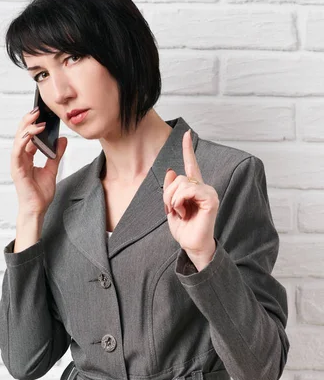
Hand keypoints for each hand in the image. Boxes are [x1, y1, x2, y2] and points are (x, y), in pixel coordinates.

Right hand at [10, 107, 67, 216]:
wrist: (37, 209)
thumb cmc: (41, 193)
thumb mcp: (52, 169)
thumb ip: (56, 154)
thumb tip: (62, 139)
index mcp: (27, 157)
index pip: (28, 136)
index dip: (34, 124)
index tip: (43, 114)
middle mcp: (20, 158)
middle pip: (21, 134)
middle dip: (28, 121)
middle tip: (38, 110)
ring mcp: (17, 163)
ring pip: (18, 140)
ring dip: (27, 128)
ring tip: (37, 119)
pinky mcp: (16, 169)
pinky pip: (17, 152)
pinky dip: (23, 142)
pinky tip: (30, 134)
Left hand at [163, 129, 218, 269]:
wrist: (192, 246)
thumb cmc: (184, 230)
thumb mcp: (171, 208)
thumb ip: (170, 190)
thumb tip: (171, 170)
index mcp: (194, 189)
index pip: (191, 165)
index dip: (188, 149)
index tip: (186, 133)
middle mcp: (204, 187)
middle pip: (178, 178)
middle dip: (168, 194)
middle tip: (172, 210)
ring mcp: (209, 192)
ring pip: (182, 183)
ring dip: (173, 200)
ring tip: (180, 213)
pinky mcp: (211, 200)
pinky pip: (189, 190)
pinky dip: (180, 201)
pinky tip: (184, 213)